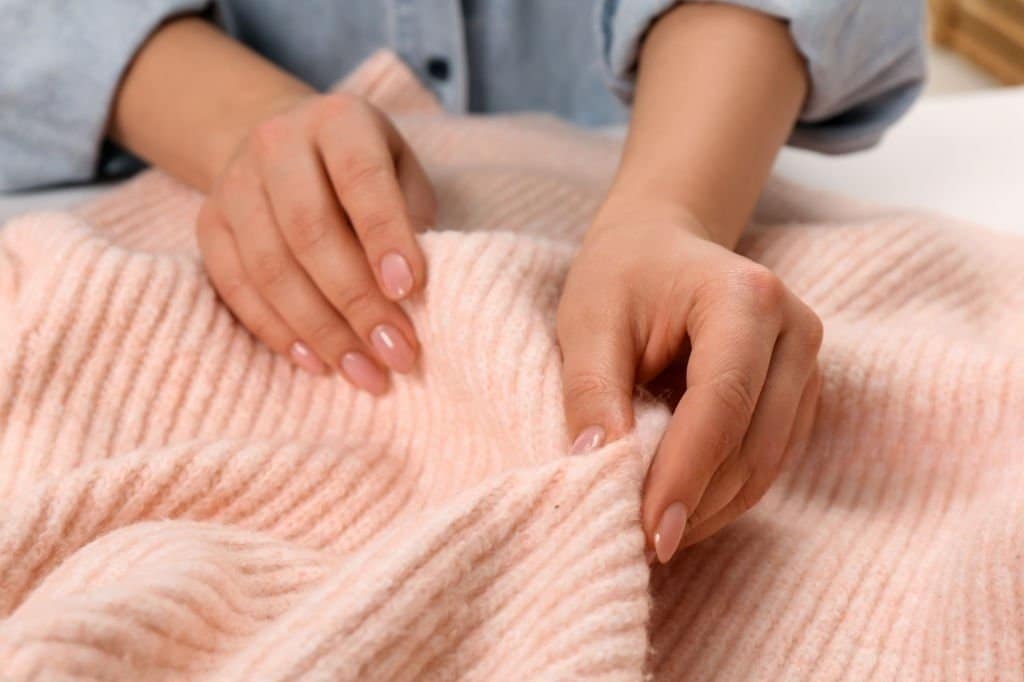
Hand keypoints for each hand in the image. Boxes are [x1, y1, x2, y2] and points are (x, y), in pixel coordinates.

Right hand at [196, 92, 435, 392]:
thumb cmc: (363, 171)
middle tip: (397, 353)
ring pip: (270, 267)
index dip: (385, 235)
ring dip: (321, 330)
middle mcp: (277, 142)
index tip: (410, 291)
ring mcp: (234, 183)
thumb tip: (412, 294)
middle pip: (309, 230)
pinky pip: (236, 287)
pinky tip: (317, 362)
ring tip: (366, 372)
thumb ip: (411, 218)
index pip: (360, 177)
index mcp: (338, 120)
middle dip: (357, 302)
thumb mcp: (401, 172)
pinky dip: (278, 332)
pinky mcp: (207, 224)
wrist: (285, 143)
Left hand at [557, 203, 822, 562]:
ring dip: (711, 508)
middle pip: (754, 444)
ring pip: (768, 464)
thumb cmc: (621, 275)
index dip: (685, 476)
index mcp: (745, 298)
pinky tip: (679, 508)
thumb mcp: (588, 323)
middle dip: (696, 503)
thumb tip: (596, 466)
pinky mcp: (801, 393)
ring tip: (652, 534)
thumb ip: (592, 392)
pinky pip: (769, 461)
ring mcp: (807, 363)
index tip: (649, 534)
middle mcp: (794, 329)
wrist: (659, 244)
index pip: (722, 404)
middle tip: (639, 544)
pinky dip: (725, 494)